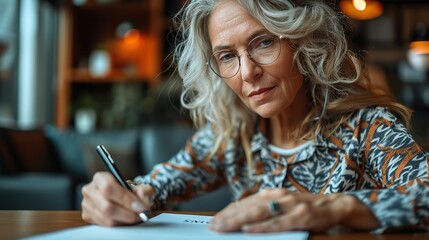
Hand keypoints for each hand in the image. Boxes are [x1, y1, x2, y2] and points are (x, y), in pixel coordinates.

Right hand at [81, 172, 155, 225]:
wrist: (122, 197)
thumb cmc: (130, 190)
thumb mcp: (141, 186)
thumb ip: (144, 190)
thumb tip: (142, 197)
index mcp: (100, 178)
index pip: (108, 188)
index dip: (125, 199)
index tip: (140, 206)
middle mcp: (90, 190)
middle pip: (106, 206)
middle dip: (127, 213)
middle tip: (141, 214)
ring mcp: (87, 204)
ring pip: (106, 218)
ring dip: (125, 220)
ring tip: (136, 217)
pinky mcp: (88, 216)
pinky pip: (104, 225)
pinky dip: (119, 224)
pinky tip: (127, 219)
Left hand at [208, 188, 378, 232]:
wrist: (336, 205)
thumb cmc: (306, 207)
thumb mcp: (284, 205)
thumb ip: (265, 209)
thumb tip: (241, 217)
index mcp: (273, 194)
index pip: (245, 203)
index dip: (229, 212)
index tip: (214, 220)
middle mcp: (280, 196)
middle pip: (249, 207)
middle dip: (229, 217)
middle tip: (213, 226)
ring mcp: (291, 206)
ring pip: (260, 214)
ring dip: (239, 221)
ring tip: (224, 227)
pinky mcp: (302, 216)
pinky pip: (279, 223)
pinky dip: (262, 227)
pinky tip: (249, 230)